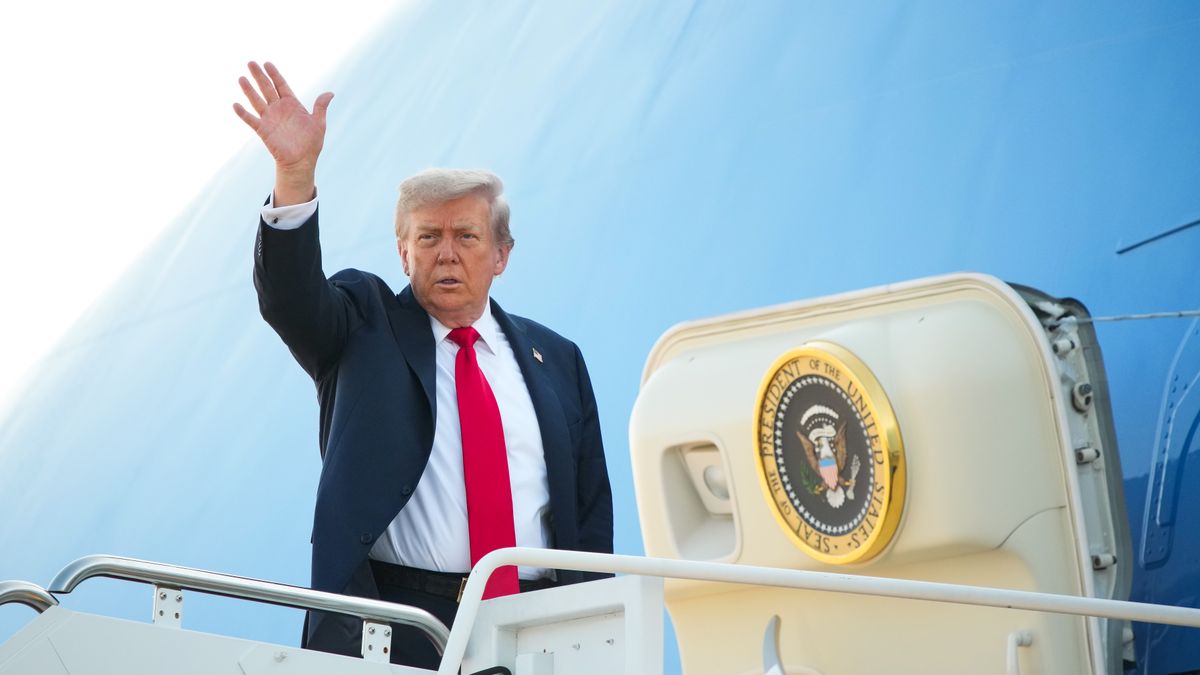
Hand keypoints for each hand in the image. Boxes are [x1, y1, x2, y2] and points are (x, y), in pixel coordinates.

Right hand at [233, 61, 333, 205]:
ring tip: (241, 78)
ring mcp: (269, 118)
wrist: (301, 161)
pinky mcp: (263, 130)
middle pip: (267, 88)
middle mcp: (278, 109)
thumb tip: (330, 93)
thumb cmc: (311, 143)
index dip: (274, 74)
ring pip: (256, 101)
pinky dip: (243, 113)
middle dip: (259, 76)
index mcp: (292, 104)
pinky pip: (251, 120)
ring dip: (249, 90)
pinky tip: (236, 104)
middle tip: (250, 63)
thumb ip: (320, 107)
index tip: (267, 63)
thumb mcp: (318, 123)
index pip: (281, 85)